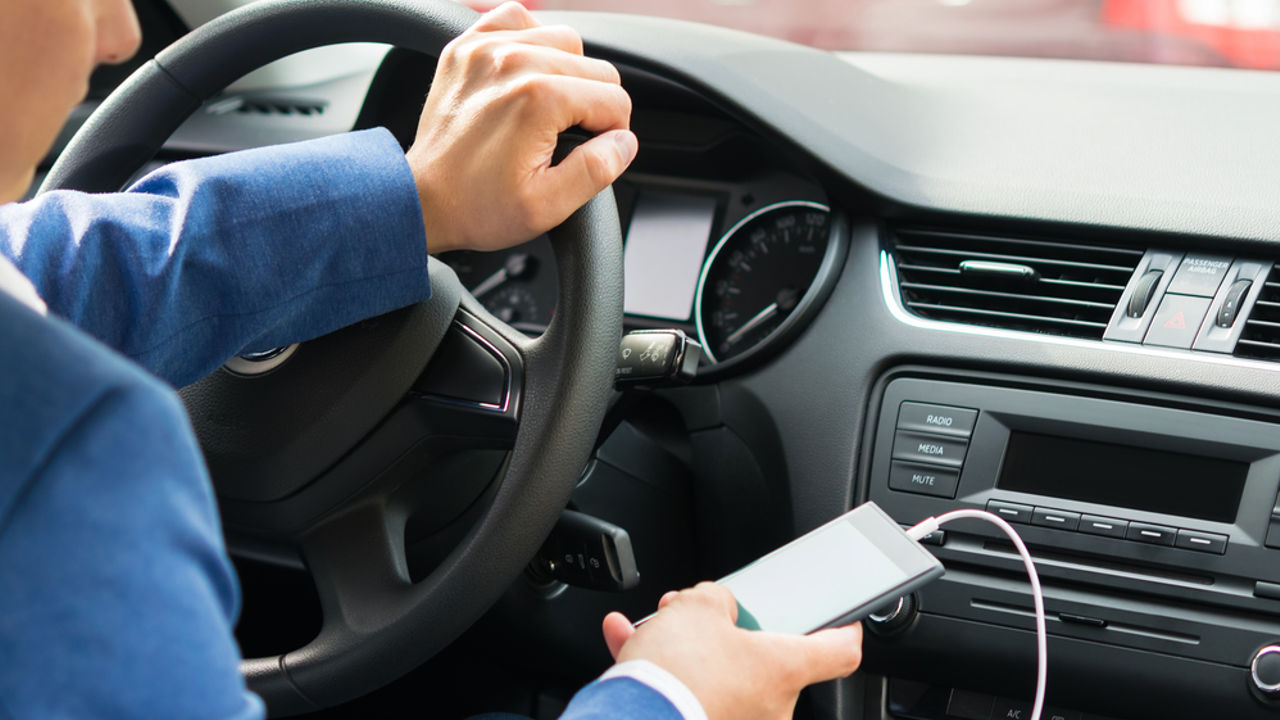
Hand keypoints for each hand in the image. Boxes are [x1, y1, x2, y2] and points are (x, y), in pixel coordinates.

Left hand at [406, 2, 636, 254]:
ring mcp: (487, 49)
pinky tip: (526, 74)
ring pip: (564, 40)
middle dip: (592, 104)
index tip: (589, 153)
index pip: (615, 99)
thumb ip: (597, 170)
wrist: (421, 199)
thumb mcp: (548, 206)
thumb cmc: (477, 206)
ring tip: (547, 109)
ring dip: (566, 72)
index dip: (612, 133)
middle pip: (596, 66)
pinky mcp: (466, 47)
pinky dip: (530, 41)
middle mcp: (515, 62)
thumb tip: (623, 142)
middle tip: (566, 139)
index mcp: (540, 100)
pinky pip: (517, 19)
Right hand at [601, 583, 863, 719]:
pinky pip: (687, 696)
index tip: (844, 617)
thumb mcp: (699, 607)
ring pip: (719, 676)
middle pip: (764, 659)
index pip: (839, 652)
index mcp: (784, 669)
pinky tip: (627, 642)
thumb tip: (715, 607)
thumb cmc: (677, 673)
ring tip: (657, 627)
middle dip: (729, 631)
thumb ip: (717, 599)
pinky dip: (662, 674)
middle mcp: (770, 706)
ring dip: (689, 650)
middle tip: (701, 612)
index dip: (844, 628)